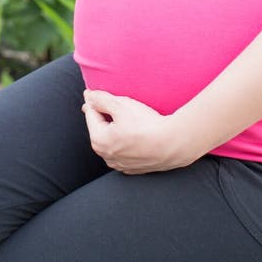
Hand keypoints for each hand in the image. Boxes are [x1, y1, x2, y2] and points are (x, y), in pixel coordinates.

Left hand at [82, 89, 197, 174]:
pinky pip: (123, 151)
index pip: (90, 114)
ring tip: (129, 118)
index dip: (94, 100)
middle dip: (105, 116)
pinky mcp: (133, 169)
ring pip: (112, 141)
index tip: (97, 92)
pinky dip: (125, 142)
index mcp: (99, 140)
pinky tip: (136, 134)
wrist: (173, 144)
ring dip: (115, 130)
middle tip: (116, 104)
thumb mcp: (121, 105)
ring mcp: (119, 165)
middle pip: (100, 128)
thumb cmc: (146, 124)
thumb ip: (101, 99)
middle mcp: (106, 156)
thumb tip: (88, 96)